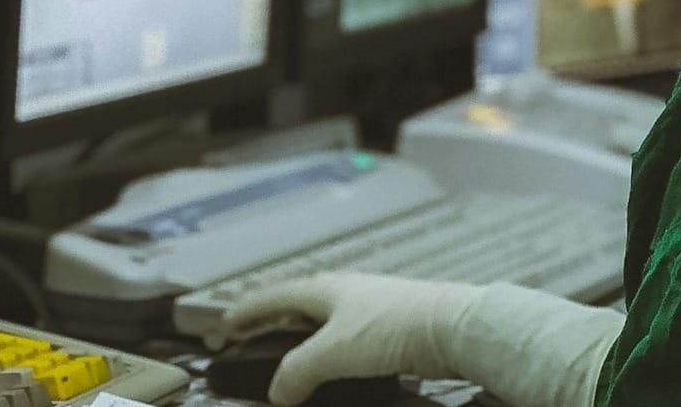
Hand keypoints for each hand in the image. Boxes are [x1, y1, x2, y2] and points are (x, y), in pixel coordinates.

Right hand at [223, 272, 478, 404]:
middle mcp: (350, 293)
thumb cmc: (397, 326)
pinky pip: (351, 342)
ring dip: (304, 342)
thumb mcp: (332, 352)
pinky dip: (334, 356)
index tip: (226, 322)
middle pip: (301, 306)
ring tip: (291, 362)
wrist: (454, 327)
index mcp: (328, 289)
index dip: (248, 310)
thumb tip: (278, 392)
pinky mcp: (394, 330)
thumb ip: (297, 372)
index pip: (276, 296)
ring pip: (327, 324)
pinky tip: (338, 371)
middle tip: (253, 339)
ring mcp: (373, 310)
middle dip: (274, 323)